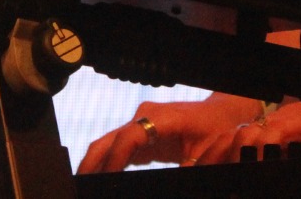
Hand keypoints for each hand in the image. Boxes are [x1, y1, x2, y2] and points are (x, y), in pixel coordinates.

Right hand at [79, 95, 257, 172]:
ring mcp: (138, 123)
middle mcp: (145, 116)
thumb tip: (176, 185)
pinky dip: (104, 165)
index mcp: (163, 118)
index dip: (116, 158)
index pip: (131, 135)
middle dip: (92, 164)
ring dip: (94, 166)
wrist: (219, 113)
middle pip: (109, 139)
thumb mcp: (206, 152)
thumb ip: (187, 168)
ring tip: (85, 187)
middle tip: (81, 187)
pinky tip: (98, 183)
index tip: (107, 179)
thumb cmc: (215, 129)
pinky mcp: (136, 134)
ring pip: (106, 144)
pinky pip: (114, 149)